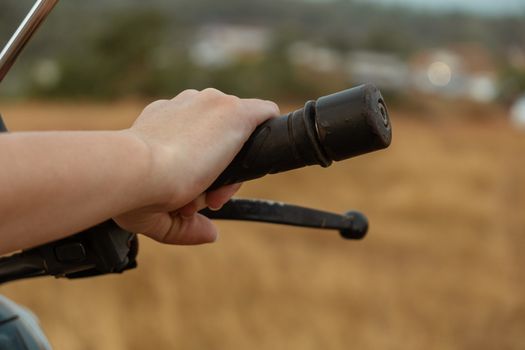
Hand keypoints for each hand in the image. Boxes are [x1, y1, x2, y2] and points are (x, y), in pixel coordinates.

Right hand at [114, 88, 279, 244]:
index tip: (190, 195)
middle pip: (219, 138)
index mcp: (162, 120)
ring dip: (232, 168)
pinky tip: (265, 154)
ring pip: (239, 133)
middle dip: (216, 174)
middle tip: (206, 200)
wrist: (135, 171)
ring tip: (213, 194)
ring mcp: (212, 104)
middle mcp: (186, 105)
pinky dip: (268, 134)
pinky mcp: (235, 111)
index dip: (199, 171)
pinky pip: (264, 113)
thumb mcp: (152, 213)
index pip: (194, 140)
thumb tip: (211, 234)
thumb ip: (182, 226)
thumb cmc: (132, 190)